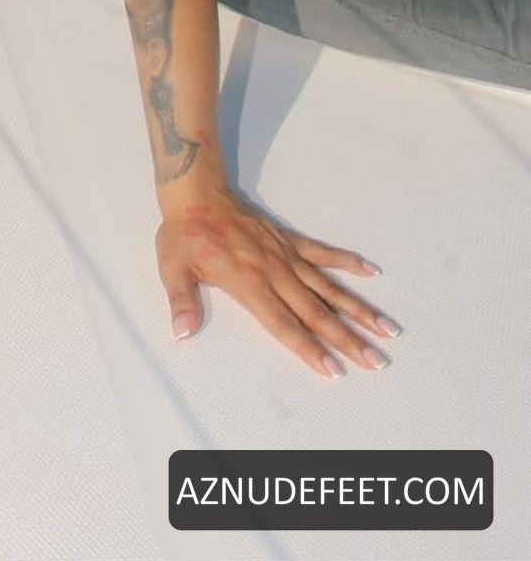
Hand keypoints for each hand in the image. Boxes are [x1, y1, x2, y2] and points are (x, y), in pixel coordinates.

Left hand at [156, 183, 397, 376]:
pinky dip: (347, 262)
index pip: (283, 323)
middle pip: (316, 311)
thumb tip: (182, 333)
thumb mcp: (173, 268)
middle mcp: (274, 272)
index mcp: (248, 283)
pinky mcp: (288, 239)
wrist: (195, 192)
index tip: (334, 369)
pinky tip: (371, 272)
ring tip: (387, 328)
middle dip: (347, 339)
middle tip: (376, 361)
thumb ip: (181, 302)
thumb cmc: (184, 233)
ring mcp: (285, 255)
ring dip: (358, 308)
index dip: (308, 348)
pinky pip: (323, 252)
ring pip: (328, 286)